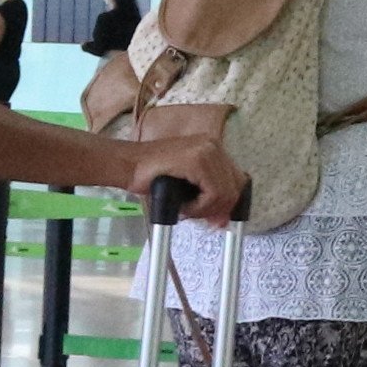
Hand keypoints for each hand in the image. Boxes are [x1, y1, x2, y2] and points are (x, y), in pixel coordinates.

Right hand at [129, 133, 249, 220]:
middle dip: (220, 209)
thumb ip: (208, 195)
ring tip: (186, 211)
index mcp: (213, 148)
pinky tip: (183, 207)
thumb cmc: (152, 176)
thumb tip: (224, 220)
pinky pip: (213, 193)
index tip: (219, 220)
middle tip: (205, 222)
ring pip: (225, 192)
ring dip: (206, 209)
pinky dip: (199, 207)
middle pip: (236, 186)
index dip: (230, 203)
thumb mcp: (187, 185)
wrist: (128, 165)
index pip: (237, 179)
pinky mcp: (197, 159)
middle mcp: (214, 145)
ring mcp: (207, 150)